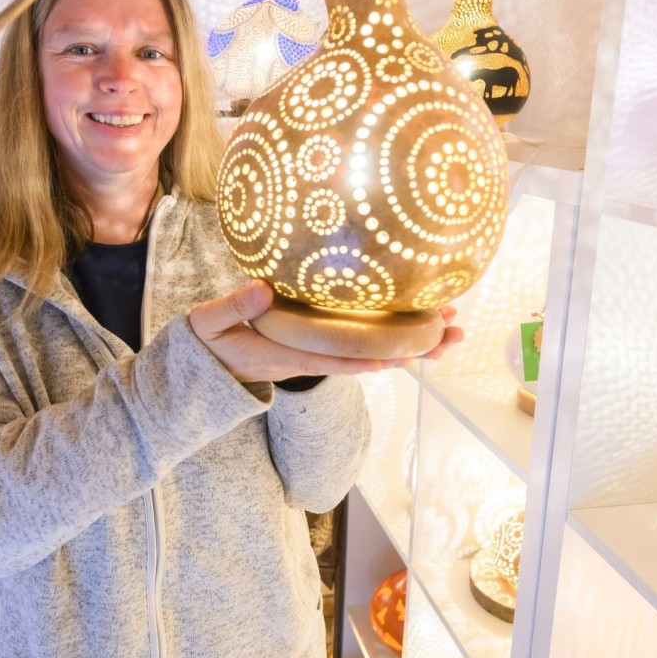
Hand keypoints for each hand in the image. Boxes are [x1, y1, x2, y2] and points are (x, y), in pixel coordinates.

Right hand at [188, 281, 463, 382]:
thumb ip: (234, 306)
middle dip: (410, 349)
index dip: (364, 358)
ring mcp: (316, 354)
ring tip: (453, 329)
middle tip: (452, 336)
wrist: (203, 369)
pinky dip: (389, 335)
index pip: (331, 359)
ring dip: (412, 343)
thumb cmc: (207, 344)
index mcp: (285, 354)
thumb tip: (264, 288)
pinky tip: (416, 323)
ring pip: (370, 352)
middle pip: (366, 358)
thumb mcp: (210, 324)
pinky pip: (359, 343)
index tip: (397, 355)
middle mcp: (309, 357)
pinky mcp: (317, 346)